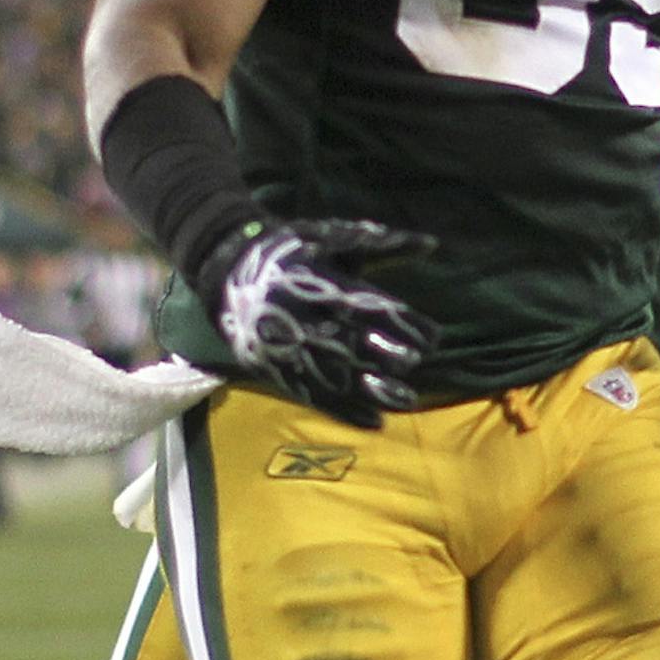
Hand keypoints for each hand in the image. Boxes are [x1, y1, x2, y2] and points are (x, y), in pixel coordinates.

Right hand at [205, 218, 436, 426]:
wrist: (226, 269)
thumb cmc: (291, 250)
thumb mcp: (333, 237)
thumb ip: (382, 244)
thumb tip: (432, 244)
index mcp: (324, 283)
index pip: (373, 309)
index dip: (405, 326)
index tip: (433, 338)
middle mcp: (308, 318)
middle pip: (355, 344)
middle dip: (389, 357)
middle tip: (416, 365)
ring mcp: (291, 347)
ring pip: (338, 376)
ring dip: (374, 391)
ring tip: (406, 401)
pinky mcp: (279, 368)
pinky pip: (314, 395)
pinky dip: (345, 412)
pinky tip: (373, 422)